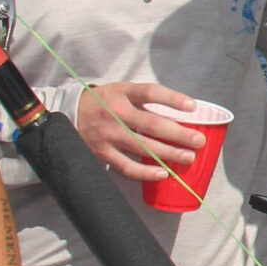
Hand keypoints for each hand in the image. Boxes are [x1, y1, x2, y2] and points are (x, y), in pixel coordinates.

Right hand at [76, 81, 203, 182]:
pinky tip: (163, 173)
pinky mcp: (101, 153)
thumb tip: (182, 113)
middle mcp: (114, 113)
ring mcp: (107, 134)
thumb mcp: (121, 92)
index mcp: (121, 93)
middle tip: (198, 141)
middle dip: (178, 134)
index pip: (150, 92)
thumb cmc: (105, 102)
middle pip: (151, 124)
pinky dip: (145, 173)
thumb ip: (145, 101)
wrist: (67, 113)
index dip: (172, 99)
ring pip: (142, 147)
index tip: (193, 107)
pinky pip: (126, 167)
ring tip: (189, 157)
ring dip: (168, 154)